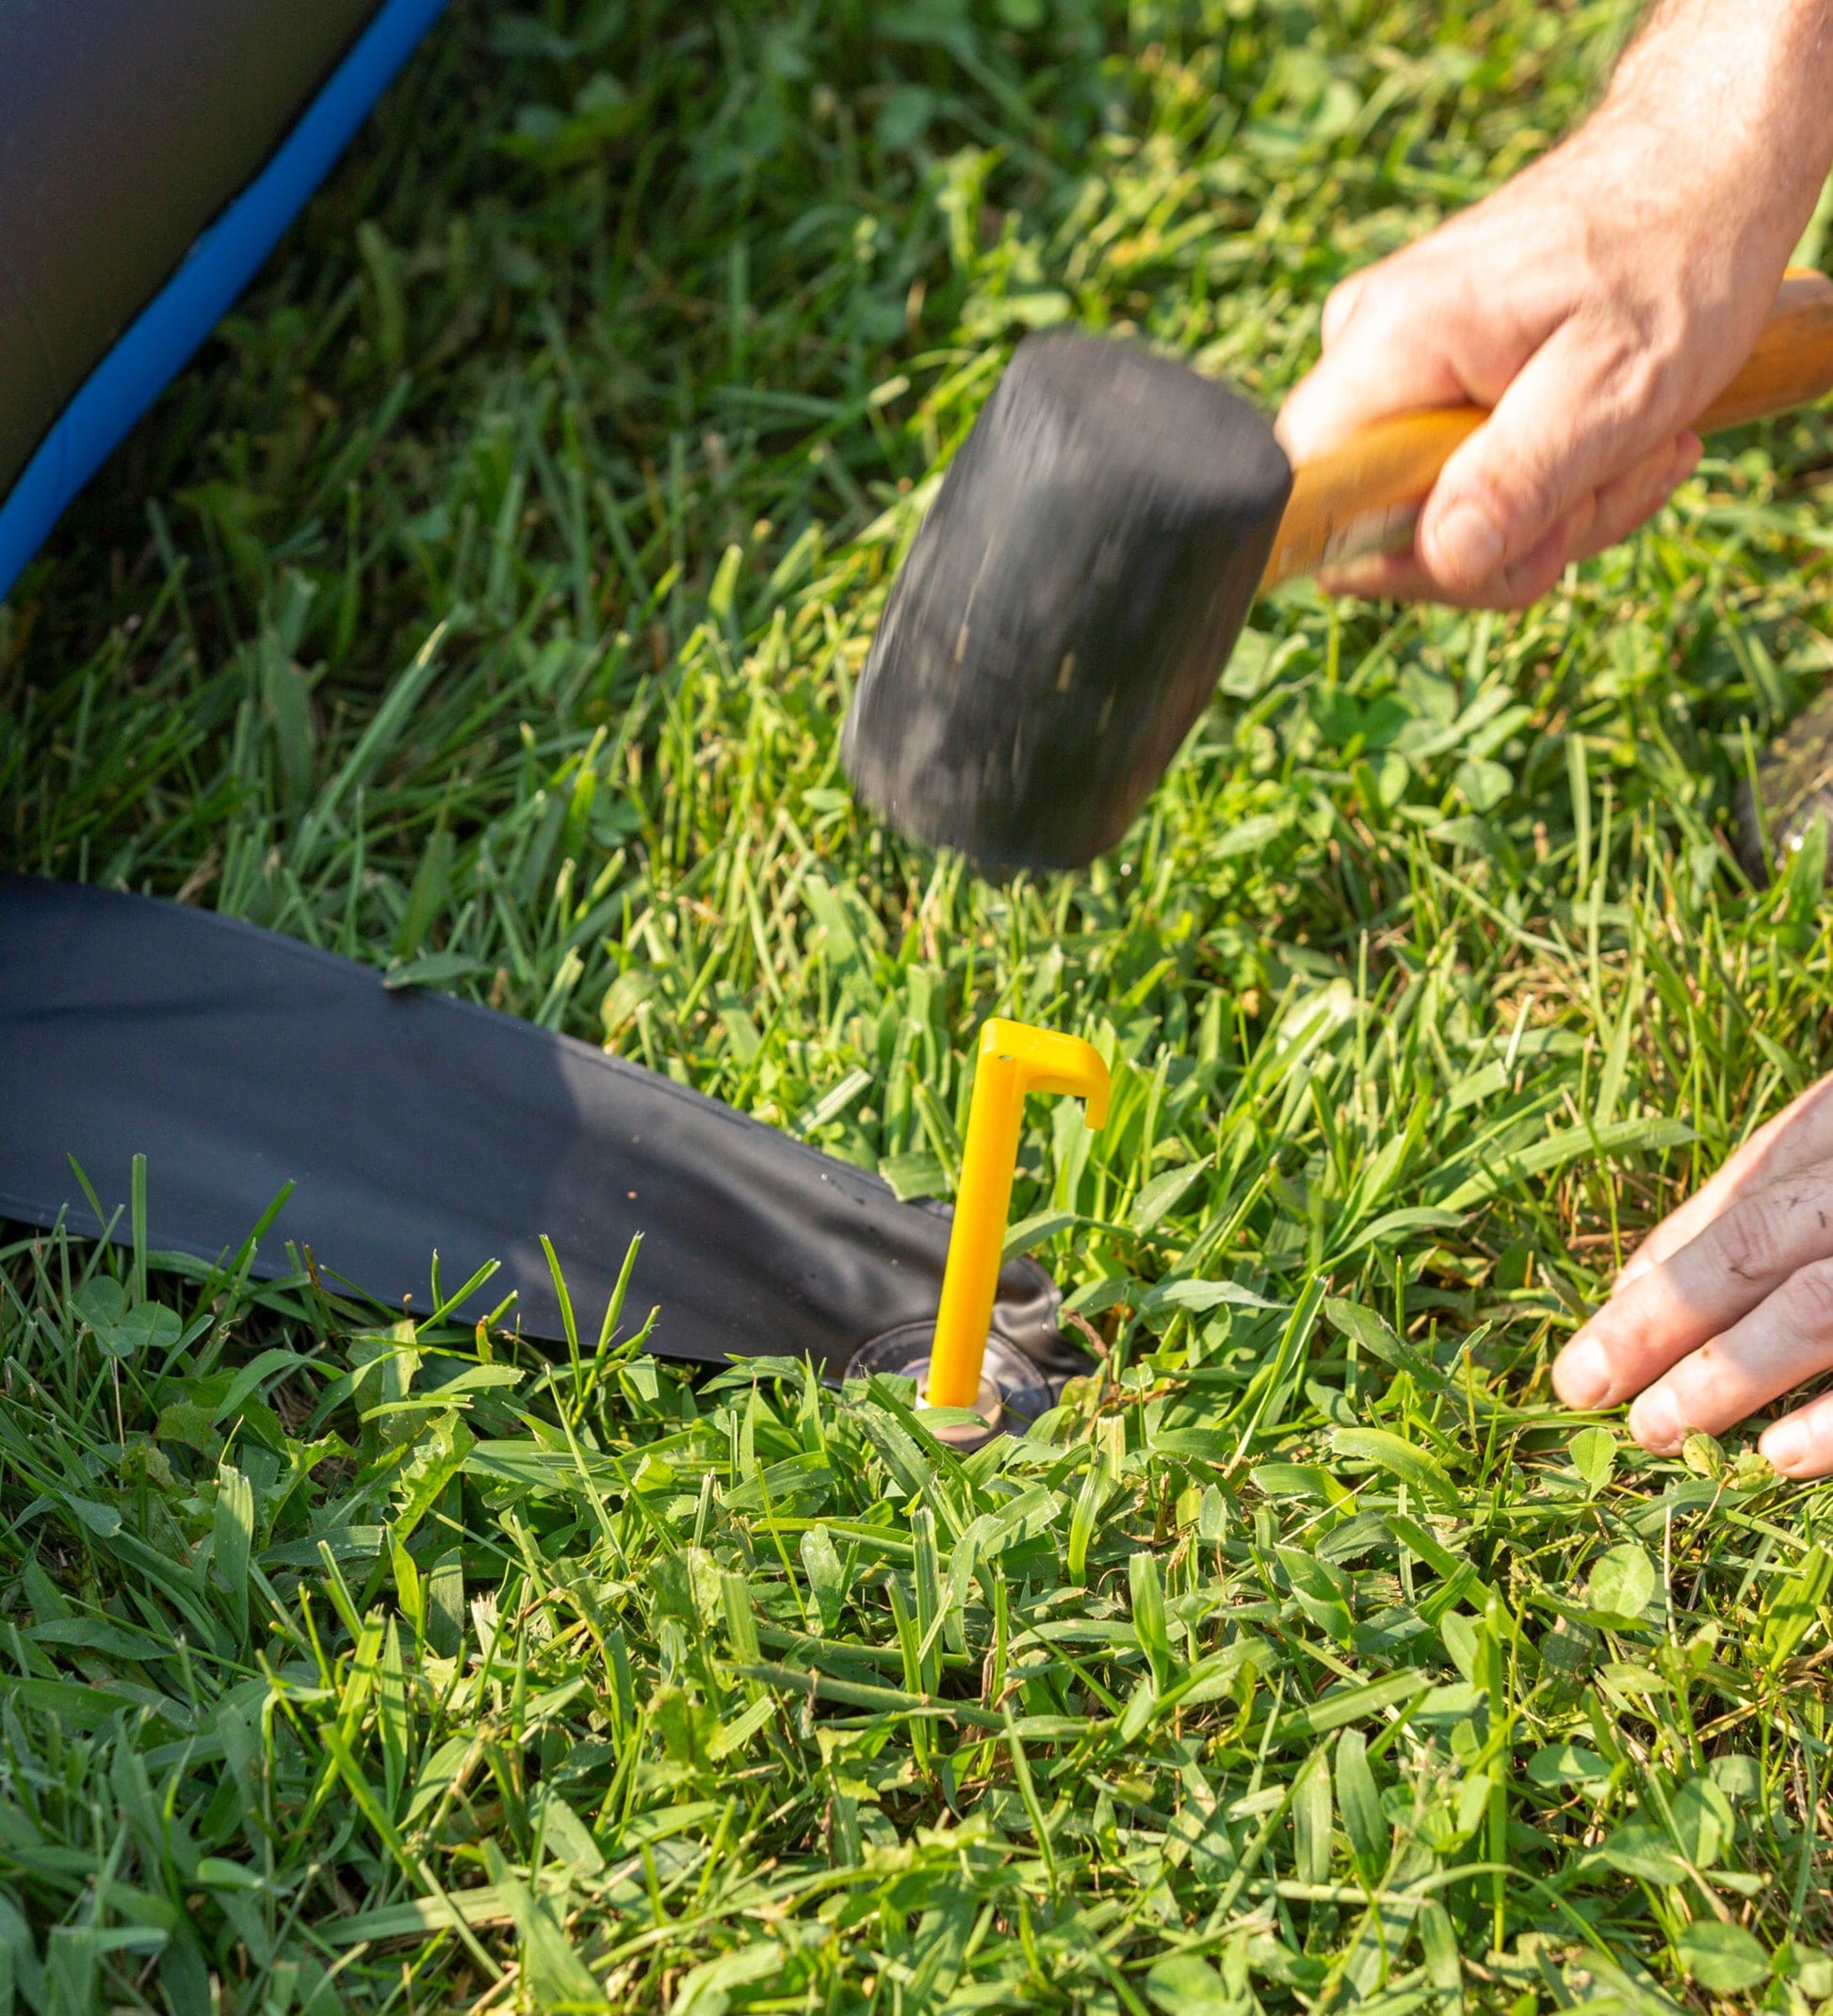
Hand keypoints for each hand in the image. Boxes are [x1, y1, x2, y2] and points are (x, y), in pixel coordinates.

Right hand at [1275, 2, 1832, 610]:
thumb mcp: (1620, 382)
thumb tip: (1444, 558)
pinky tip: (1613, 441)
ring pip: (1434, 519)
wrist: (1708, 165)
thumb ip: (1524, 475)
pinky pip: (1463, 487)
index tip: (1508, 532)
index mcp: (1390, 342)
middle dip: (1506, 541)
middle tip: (1612, 479)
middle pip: (1378, 529)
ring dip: (1549, 517)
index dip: (1399, 555)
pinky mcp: (1430, 383)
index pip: (1317, 502)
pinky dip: (1548, 489)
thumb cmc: (1675, 258)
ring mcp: (1396, 368)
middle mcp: (1368, 352)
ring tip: (1635, 448)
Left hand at [1551, 1073, 1832, 1477]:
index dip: (1652, 1285)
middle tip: (1585, 1390)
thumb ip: (1754, 1199)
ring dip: (1727, 1373)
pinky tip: (1778, 1457)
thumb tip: (1631, 1284)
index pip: (1735, 1208)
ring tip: (1655, 1430)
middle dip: (1659, 1324)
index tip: (1585, 1358)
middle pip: (1753, 1246)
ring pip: (1812, 1307)